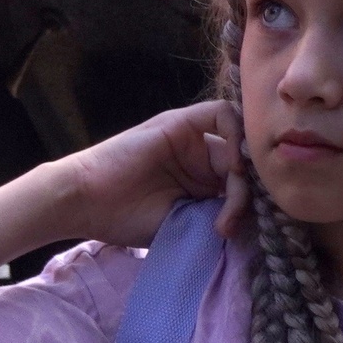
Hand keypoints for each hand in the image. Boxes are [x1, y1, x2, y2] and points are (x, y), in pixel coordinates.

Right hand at [58, 100, 248, 246]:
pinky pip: (222, 114)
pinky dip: (236, 135)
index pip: (243, 183)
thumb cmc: (127, 219)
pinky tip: (229, 168)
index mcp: (200, 183)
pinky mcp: (179, 122)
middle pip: (245, 165)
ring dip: (244, 173)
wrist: (87, 202)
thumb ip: (215, 214)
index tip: (241, 228)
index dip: (250, 203)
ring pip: (239, 143)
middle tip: (229, 224)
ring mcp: (190, 139)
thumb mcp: (183, 223)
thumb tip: (255, 219)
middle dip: (248, 195)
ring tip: (228, 203)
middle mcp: (199, 158)